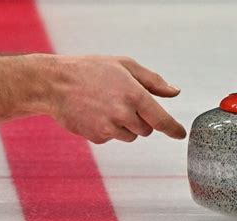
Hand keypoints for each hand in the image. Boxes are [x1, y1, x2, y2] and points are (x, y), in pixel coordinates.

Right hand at [49, 55, 185, 143]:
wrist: (55, 84)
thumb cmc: (91, 70)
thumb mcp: (124, 66)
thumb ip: (153, 81)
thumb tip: (174, 92)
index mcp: (134, 95)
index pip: (161, 120)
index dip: (173, 129)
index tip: (180, 134)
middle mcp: (124, 114)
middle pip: (146, 130)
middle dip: (140, 120)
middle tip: (122, 103)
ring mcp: (110, 128)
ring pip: (130, 136)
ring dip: (125, 126)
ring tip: (106, 106)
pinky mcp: (97, 137)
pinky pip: (112, 138)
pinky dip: (108, 129)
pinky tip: (95, 113)